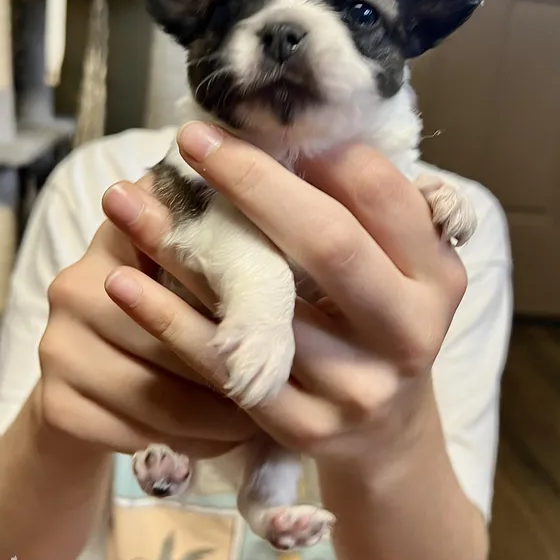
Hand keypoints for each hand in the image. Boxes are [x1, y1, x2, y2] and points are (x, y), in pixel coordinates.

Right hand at [36, 176, 256, 457]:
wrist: (93, 384)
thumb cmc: (165, 318)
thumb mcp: (192, 278)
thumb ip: (228, 259)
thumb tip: (303, 255)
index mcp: (118, 234)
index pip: (175, 244)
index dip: (228, 281)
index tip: (274, 317)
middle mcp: (75, 282)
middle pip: (171, 334)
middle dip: (230, 368)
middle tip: (282, 390)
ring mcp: (57, 345)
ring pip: (159, 394)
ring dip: (219, 418)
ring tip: (260, 422)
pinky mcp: (55, 403)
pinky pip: (137, 433)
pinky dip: (187, 444)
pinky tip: (218, 442)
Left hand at [102, 122, 466, 470]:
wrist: (388, 433)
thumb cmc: (383, 324)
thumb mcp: (401, 267)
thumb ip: (365, 210)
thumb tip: (293, 143)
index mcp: (437, 278)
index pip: (383, 196)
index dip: (322, 154)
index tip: (261, 125)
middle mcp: (408, 333)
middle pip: (330, 244)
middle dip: (254, 183)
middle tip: (190, 140)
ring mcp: (358, 388)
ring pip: (264, 307)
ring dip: (186, 248)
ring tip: (126, 201)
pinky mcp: (305, 428)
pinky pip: (228, 367)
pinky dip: (170, 321)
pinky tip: (122, 282)